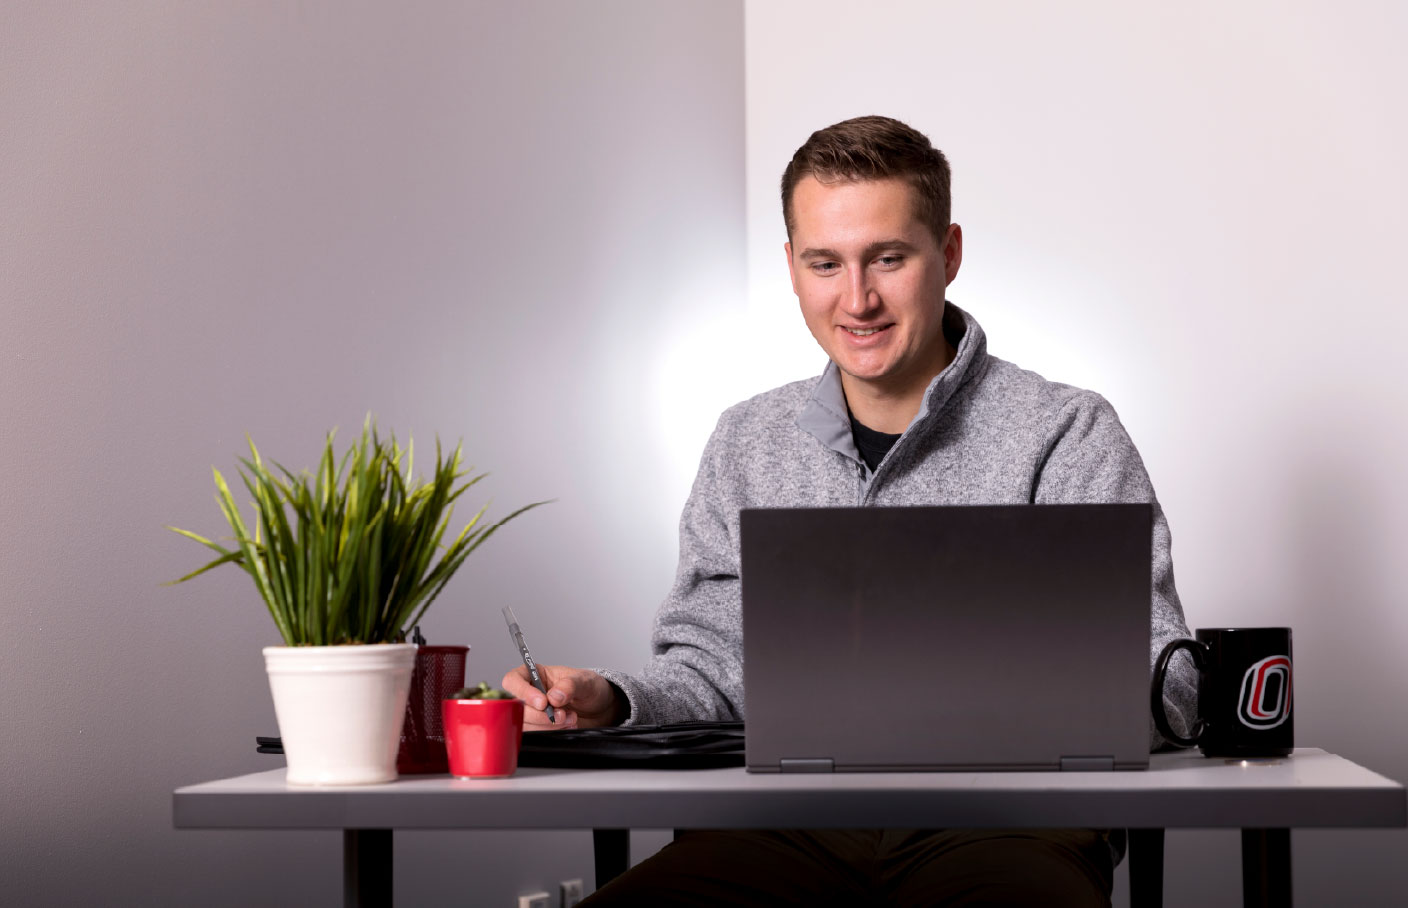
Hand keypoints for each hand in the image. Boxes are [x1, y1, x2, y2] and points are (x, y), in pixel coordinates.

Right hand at [501, 664, 622, 729]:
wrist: (600, 709)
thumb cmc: (590, 688)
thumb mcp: (585, 681)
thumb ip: (570, 685)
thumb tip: (554, 696)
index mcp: (536, 674)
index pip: (513, 680)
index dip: (523, 692)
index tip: (543, 702)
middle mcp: (530, 693)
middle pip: (517, 707)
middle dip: (540, 715)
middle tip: (561, 714)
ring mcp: (533, 712)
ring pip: (525, 724)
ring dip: (548, 726)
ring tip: (570, 719)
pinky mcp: (539, 728)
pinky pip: (536, 734)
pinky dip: (552, 733)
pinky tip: (567, 727)